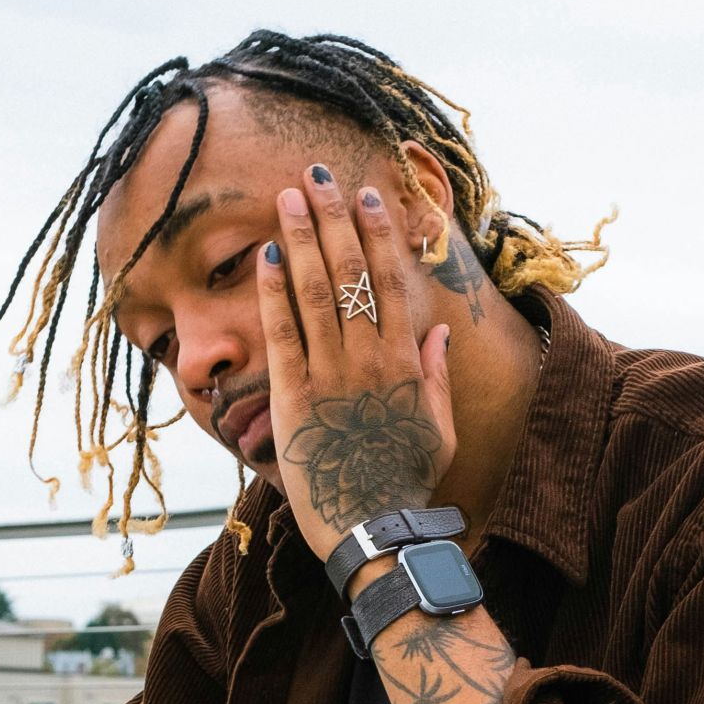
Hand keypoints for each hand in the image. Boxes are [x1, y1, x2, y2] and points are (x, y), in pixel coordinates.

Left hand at [256, 163, 454, 562]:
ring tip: (288, 197)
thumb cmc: (406, 482)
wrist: (374, 528)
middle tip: (318, 175)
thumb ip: (436, 375)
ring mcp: (330, 374)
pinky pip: (281, 334)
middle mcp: (369, 358)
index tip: (367, 196)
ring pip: (314, 293)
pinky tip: (265, 255)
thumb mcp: (439, 428)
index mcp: (405, 361)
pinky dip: (272, 292)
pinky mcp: (294, 396)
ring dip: (301, 240)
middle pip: (350, 273)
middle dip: (334, 219)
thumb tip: (436, 329)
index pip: (391, 281)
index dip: (378, 234)